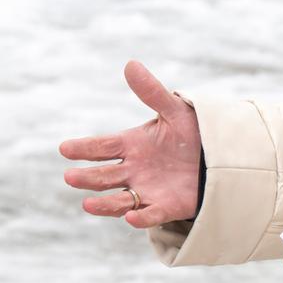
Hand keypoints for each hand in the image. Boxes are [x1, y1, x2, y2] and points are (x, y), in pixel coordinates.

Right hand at [58, 60, 201, 227]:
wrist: (217, 156)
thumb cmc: (191, 131)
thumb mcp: (173, 109)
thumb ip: (152, 91)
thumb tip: (130, 64)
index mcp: (131, 144)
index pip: (102, 147)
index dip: (83, 148)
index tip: (65, 148)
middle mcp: (133, 169)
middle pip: (104, 176)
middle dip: (87, 177)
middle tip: (70, 177)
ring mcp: (147, 190)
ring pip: (119, 199)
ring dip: (104, 204)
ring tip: (87, 204)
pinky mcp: (166, 207)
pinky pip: (150, 214)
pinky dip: (141, 217)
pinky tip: (131, 218)